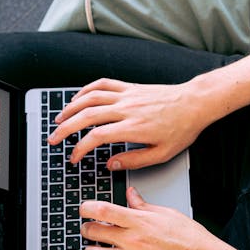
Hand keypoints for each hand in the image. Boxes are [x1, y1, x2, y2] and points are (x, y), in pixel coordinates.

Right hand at [48, 78, 210, 169]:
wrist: (195, 103)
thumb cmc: (182, 128)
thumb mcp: (162, 154)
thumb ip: (134, 160)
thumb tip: (111, 164)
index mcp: (133, 127)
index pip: (96, 137)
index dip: (80, 148)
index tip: (74, 157)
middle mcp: (126, 109)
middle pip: (86, 116)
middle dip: (65, 128)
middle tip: (54, 139)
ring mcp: (127, 95)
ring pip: (90, 97)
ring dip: (70, 108)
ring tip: (59, 119)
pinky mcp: (130, 87)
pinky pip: (103, 84)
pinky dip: (86, 90)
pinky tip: (78, 98)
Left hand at [80, 187, 238, 249]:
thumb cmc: (191, 238)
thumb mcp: (167, 213)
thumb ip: (144, 205)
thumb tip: (131, 194)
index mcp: (140, 222)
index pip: (103, 211)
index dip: (87, 207)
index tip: (84, 208)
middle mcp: (133, 241)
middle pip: (94, 232)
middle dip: (87, 228)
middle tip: (90, 228)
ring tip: (95, 249)